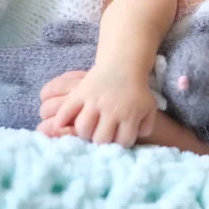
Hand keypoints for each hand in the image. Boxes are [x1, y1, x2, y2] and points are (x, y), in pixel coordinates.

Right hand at [42, 67, 156, 145]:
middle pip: (101, 138)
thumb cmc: (137, 90)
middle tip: (100, 135)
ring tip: (88, 130)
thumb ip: (145, 127)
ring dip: (84, 132)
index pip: (122, 142)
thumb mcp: (148, 108)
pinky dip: (61, 119)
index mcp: (129, 114)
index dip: (120, 143)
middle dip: (101, 140)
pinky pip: (67, 110)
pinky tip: (60, 125)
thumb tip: (133, 139)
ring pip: (83, 128)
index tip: (117, 139)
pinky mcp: (81, 93)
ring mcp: (94, 101)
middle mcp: (111, 109)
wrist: (123, 64)